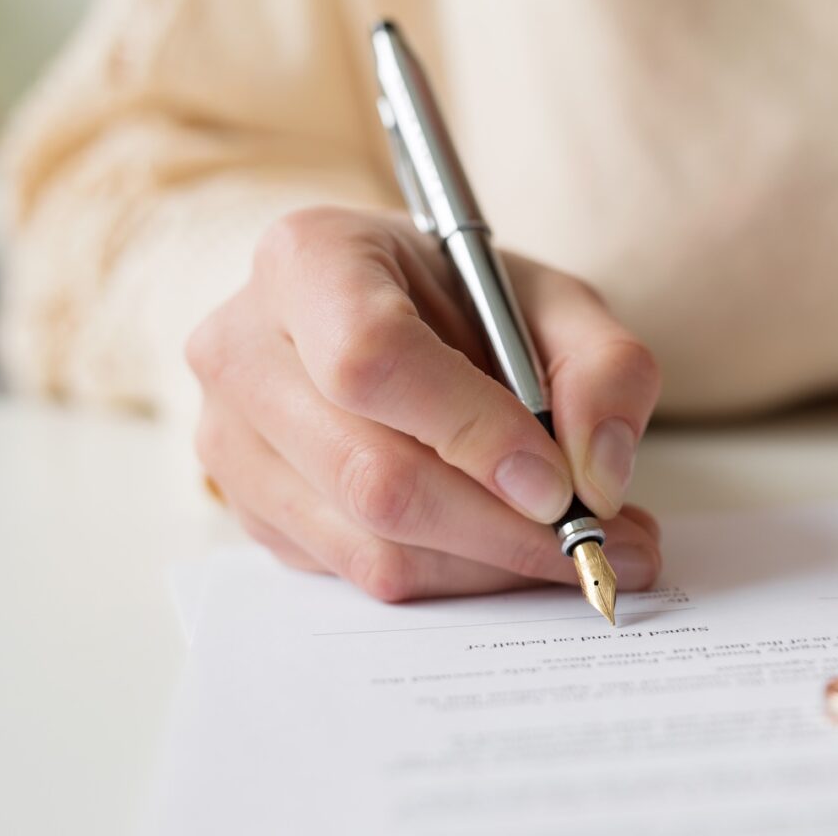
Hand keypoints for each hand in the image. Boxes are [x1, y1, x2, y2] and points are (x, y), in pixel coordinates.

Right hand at [187, 206, 662, 600]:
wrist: (387, 315)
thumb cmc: (465, 300)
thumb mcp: (555, 299)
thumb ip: (604, 367)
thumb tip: (596, 476)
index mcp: (308, 258)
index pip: (373, 358)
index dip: (472, 431)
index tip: (558, 484)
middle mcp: (243, 349)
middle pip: (371, 473)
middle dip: (502, 526)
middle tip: (601, 542)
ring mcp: (233, 441)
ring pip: (369, 544)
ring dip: (492, 565)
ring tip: (581, 547)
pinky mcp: (253, 513)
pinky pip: (360, 575)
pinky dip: (458, 578)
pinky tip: (516, 549)